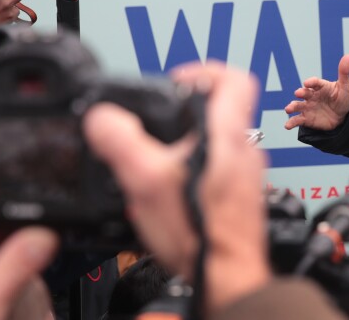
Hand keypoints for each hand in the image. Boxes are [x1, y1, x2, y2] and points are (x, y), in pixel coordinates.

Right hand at [83, 63, 269, 314]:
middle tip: (158, 123)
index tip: (177, 81)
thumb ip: (122, 142)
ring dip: (189, 143)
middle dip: (185, 111)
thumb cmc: (200, 234)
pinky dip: (195, 170)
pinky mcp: (241, 197)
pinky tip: (174, 189)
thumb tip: (102, 117)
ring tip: (159, 159)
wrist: (227, 278)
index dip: (203, 70)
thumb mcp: (146, 181)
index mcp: (227, 135)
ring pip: (219, 142)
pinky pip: (219, 169)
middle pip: (222, 110)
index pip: (235, 79)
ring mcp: (246, 175)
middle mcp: (244, 151)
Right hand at [284, 54, 348, 130]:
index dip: (311, 82)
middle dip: (300, 93)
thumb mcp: (345, 86)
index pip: (315, 82)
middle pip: (304, 93)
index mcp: (320, 86)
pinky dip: (291, 122)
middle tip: (298, 93)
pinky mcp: (306, 118)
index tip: (307, 83)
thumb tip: (347, 56)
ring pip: (298, 106)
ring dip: (292, 106)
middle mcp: (311, 95)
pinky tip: (287, 125)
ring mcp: (308, 107)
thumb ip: (344, 72)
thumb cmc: (342, 98)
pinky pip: (297, 120)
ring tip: (288, 109)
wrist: (342, 116)